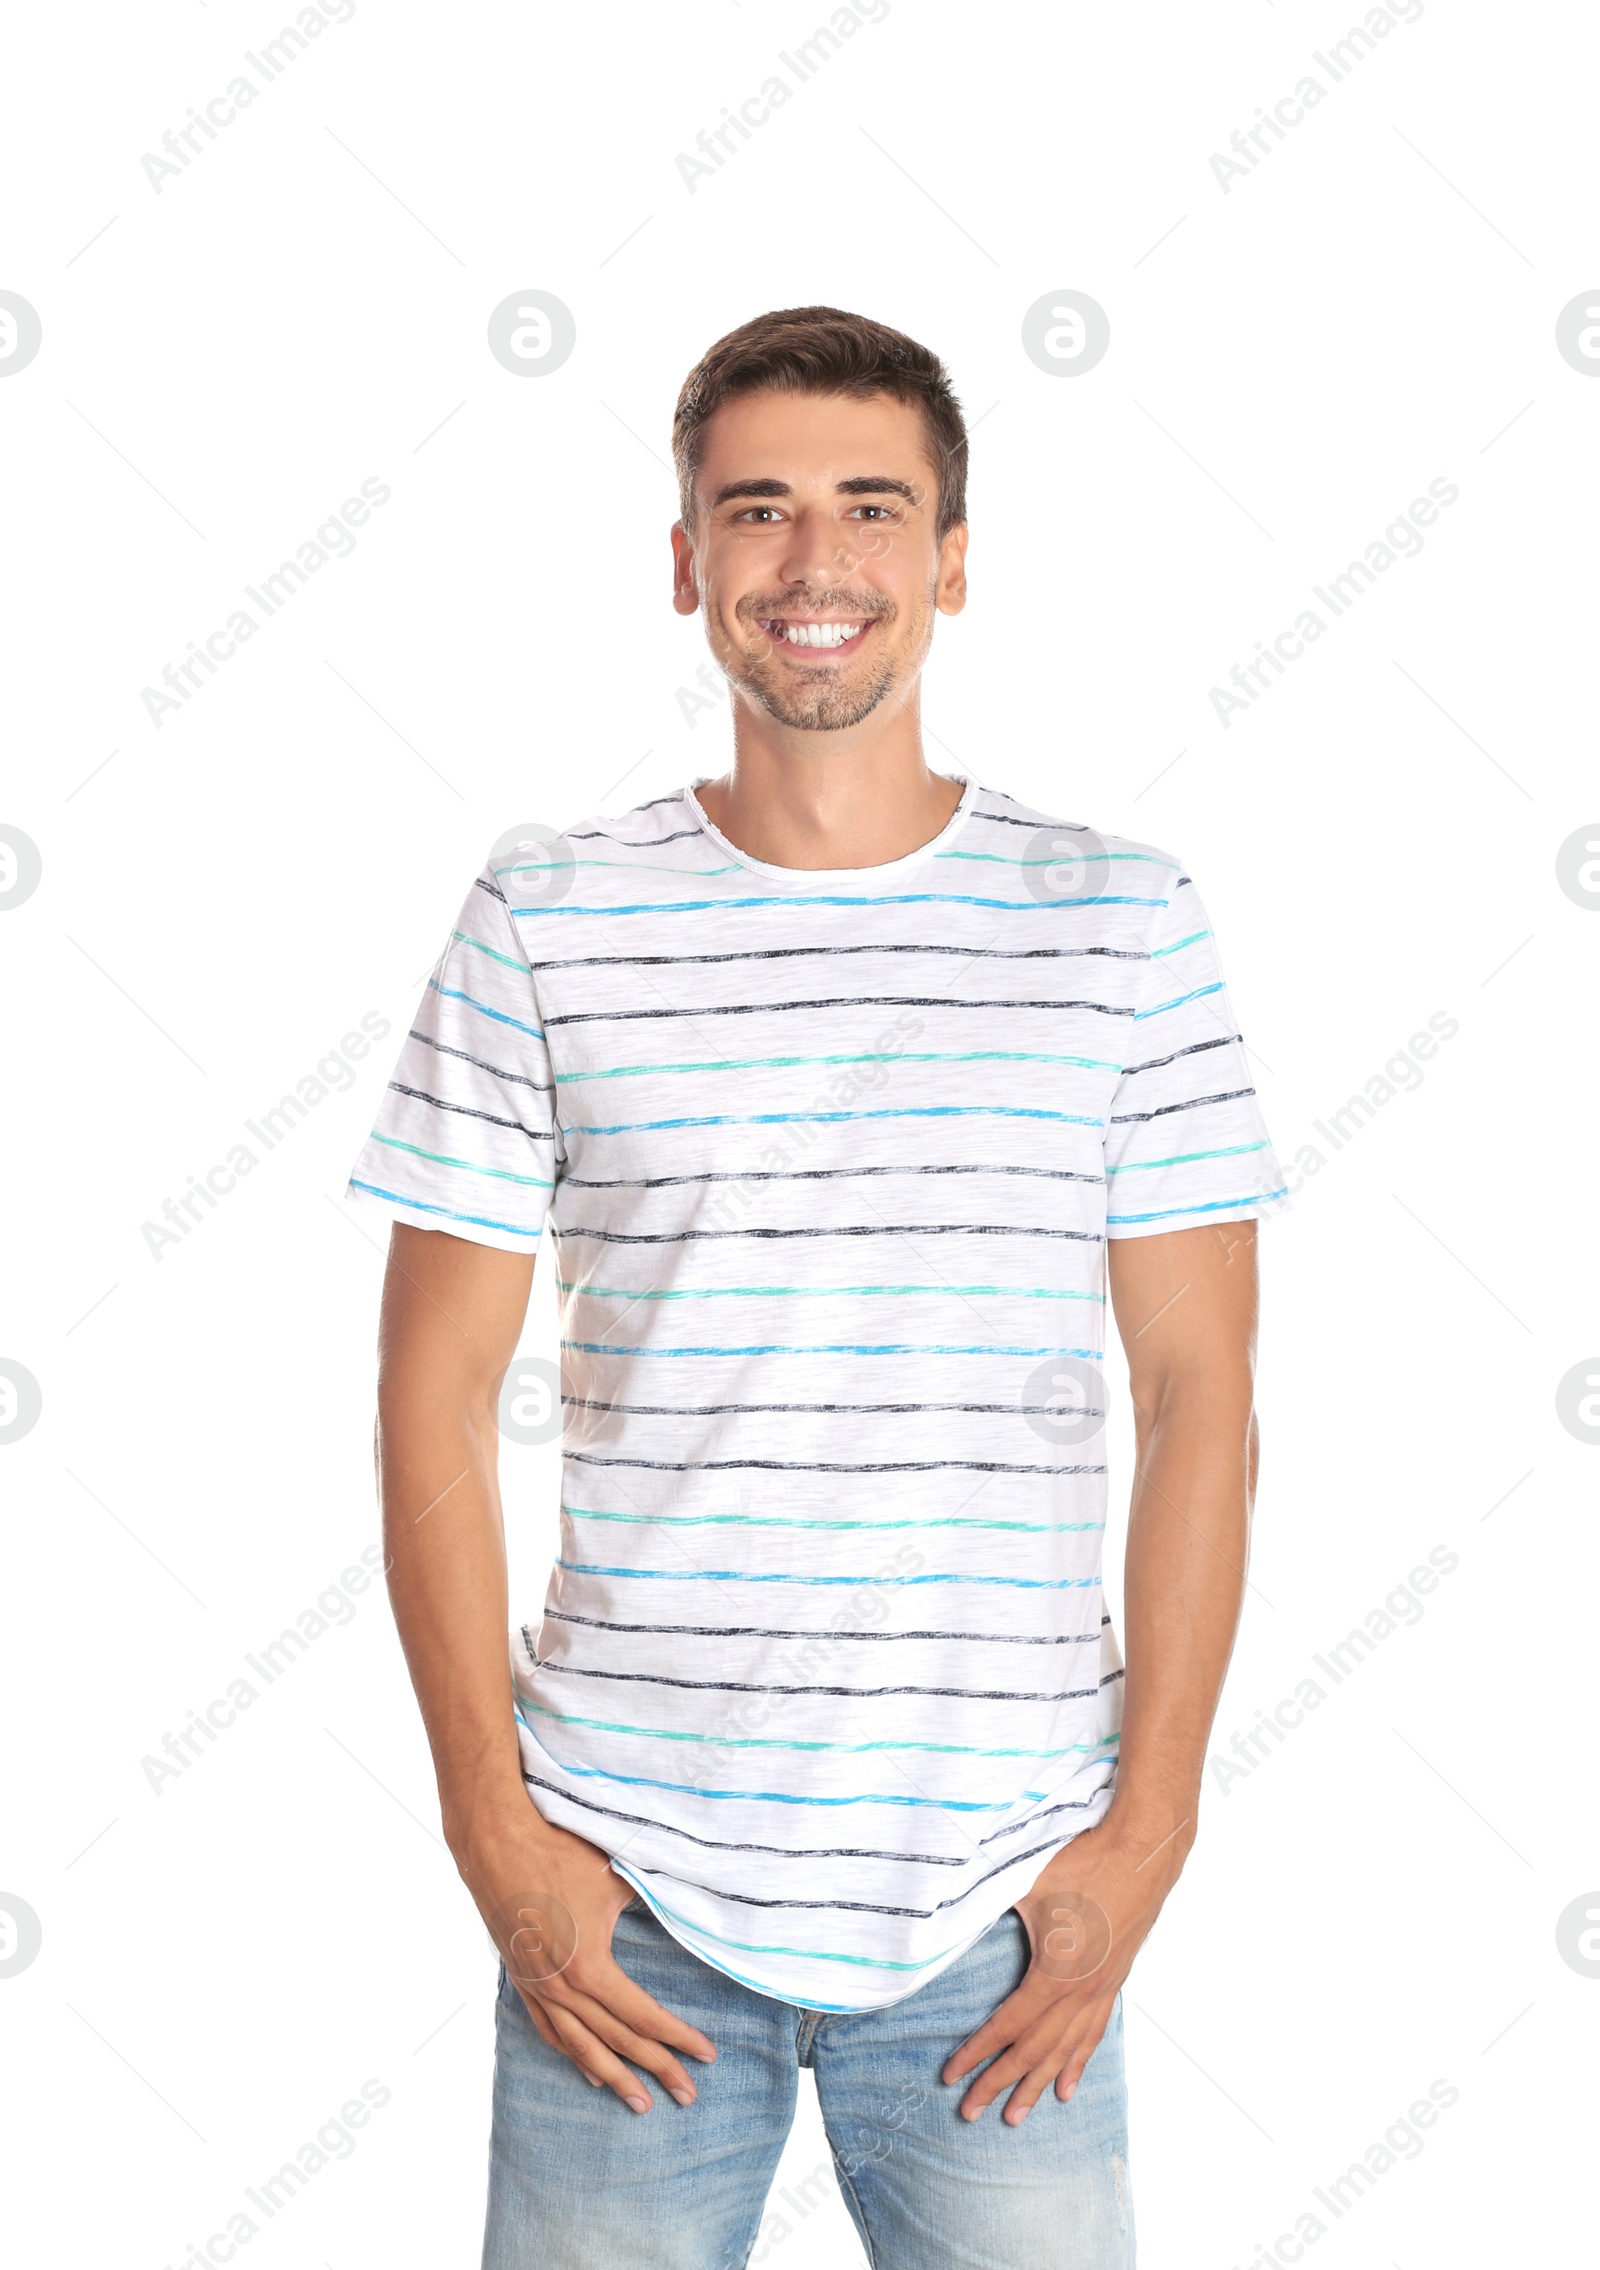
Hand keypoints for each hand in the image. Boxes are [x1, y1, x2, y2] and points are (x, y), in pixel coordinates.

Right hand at [458, 1806, 715, 2113]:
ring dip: (614, 2077)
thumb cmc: (560, 1852)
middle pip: (618, 2041)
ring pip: (581, 2047)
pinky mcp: (522, 1980)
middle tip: (689, 2096)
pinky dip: (574, 2055)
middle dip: (657, 2069)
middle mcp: (562, 1989)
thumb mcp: (616, 1876)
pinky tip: (591, 2072)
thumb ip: (653, 1901)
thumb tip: (694, 1908)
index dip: (678, 2038)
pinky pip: (550, 2031)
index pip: (643, 2017)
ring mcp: (538, 1988)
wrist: (496, 1842)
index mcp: (589, 1968)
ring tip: (641, 2103)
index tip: (707, 2055)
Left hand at [942, 1812, 1191, 2123]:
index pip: (1007, 2026)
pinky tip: (1066, 2088)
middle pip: (1033, 2050)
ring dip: (1036, 2084)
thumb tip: (945, 1910)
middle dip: (999, 2083)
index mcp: (1054, 1974)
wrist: (1141, 1852)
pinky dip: (1077, 2064)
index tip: (951, 2076)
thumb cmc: (1083, 1861)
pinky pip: (1093, 2034)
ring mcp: (1101, 1990)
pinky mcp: (1114, 1981)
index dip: (977, 2053)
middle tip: (970, 2113)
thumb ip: (988, 1901)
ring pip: (1064, 2051)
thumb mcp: (1026, 1882)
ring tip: (1015, 2117)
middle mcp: (1079, 1992)